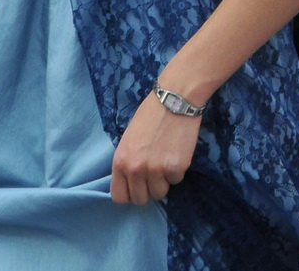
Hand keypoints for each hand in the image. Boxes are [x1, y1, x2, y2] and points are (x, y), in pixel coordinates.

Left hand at [111, 90, 203, 204]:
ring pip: (160, 193)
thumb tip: (132, 181)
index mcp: (120, 162)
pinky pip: (177, 180)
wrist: (175, 99)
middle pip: (141, 199)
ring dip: (164, 181)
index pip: (120, 197)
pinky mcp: (177, 167)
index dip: (130, 194)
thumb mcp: (128, 140)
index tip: (138, 187)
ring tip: (167, 161)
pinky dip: (178, 170)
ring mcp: (157, 170)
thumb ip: (128, 162)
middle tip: (156, 175)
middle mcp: (136, 170)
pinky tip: (177, 152)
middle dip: (148, 190)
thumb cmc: (150, 115)